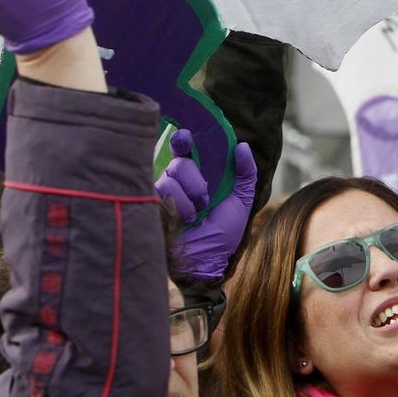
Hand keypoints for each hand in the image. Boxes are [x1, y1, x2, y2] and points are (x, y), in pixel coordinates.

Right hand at [156, 130, 256, 279]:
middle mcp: (177, 182)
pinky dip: (178, 206)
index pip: (184, 148)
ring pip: (169, 178)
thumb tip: (241, 145)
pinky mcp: (151, 208)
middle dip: (195, 179)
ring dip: (189, 197)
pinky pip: (160, 194)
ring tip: (196, 215)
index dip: (182, 139)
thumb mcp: (241, 199)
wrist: (210, 260)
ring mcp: (162, 195)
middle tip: (206, 198)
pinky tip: (184, 220)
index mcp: (196, 175)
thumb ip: (245, 172)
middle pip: (178, 162)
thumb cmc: (224, 231)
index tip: (186, 136)